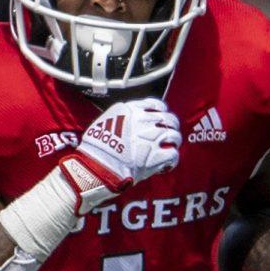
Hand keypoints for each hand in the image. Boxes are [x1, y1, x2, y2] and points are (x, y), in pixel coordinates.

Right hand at [58, 98, 180, 213]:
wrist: (96, 166)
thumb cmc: (95, 148)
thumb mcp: (104, 122)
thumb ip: (119, 118)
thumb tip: (124, 122)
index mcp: (130, 110)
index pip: (155, 104)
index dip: (161, 112)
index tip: (161, 118)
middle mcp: (144, 121)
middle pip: (168, 119)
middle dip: (170, 127)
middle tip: (169, 135)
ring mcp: (152, 138)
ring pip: (174, 135)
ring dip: (174, 142)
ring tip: (170, 148)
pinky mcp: (156, 156)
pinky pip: (173, 154)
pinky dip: (172, 159)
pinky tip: (166, 164)